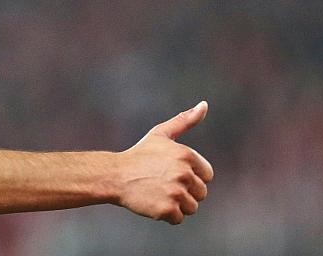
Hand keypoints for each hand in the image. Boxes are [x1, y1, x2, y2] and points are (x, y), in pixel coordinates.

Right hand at [115, 101, 213, 224]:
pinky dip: (166, 215)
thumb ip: (185, 120)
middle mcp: (184, 174)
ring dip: (177, 204)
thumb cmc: (140, 154)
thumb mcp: (161, 134)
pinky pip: (178, 219)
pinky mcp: (167, 210)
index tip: (172, 172)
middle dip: (185, 191)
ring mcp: (176, 192)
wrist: (115, 175)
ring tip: (158, 192)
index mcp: (187, 155)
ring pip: (191, 207)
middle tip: (163, 183)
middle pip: (201, 193)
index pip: (207, 175)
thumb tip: (205, 104)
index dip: (191, 175)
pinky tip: (153, 202)